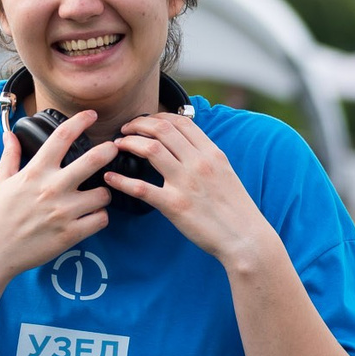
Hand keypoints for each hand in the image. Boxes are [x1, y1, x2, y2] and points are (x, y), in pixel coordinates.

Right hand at [0, 110, 117, 284]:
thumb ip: (10, 157)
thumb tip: (9, 135)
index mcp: (35, 172)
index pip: (61, 137)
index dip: (80, 121)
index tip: (91, 115)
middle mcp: (52, 189)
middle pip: (93, 161)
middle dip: (109, 151)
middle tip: (114, 148)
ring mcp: (63, 212)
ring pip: (104, 194)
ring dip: (104, 193)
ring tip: (96, 195)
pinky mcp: (71, 234)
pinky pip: (101, 220)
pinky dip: (100, 217)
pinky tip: (92, 216)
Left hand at [110, 110, 277, 265]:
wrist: (246, 238)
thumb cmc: (237, 209)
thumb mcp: (226, 173)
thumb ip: (206, 157)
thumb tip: (187, 146)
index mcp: (212, 154)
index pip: (180, 122)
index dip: (157, 117)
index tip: (145, 123)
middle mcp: (198, 163)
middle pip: (161, 129)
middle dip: (137, 125)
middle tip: (125, 131)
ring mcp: (186, 183)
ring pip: (150, 149)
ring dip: (128, 143)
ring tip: (117, 146)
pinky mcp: (174, 205)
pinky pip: (140, 188)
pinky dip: (120, 180)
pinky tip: (109, 178)